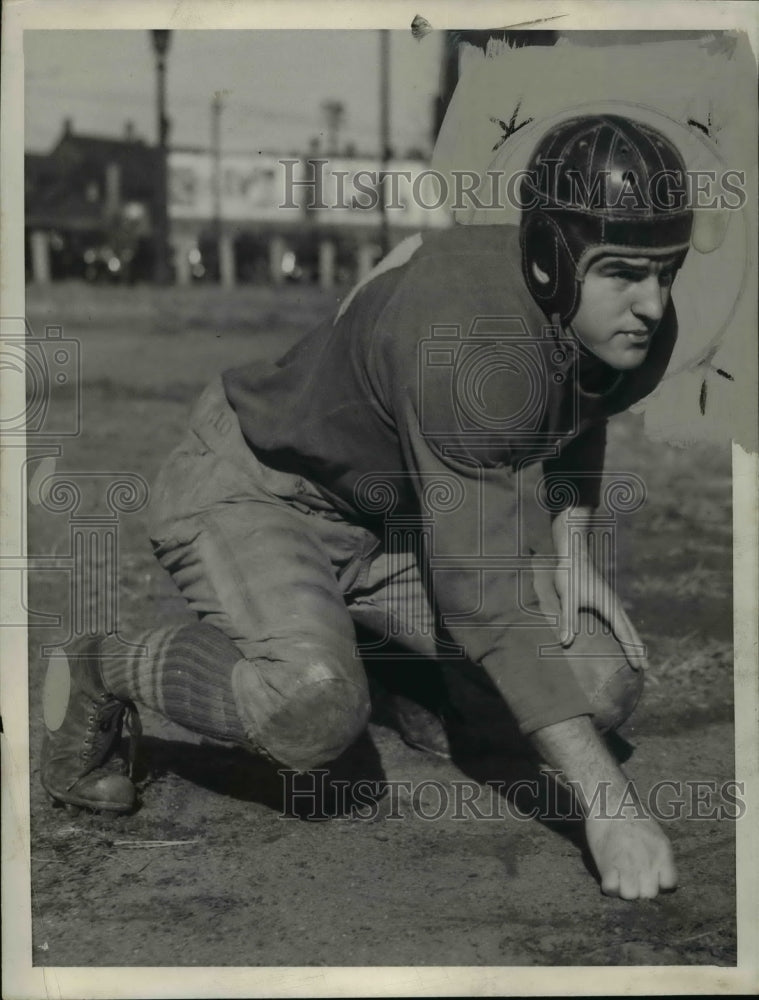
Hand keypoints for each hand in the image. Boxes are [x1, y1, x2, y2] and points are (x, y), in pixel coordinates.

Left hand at [552, 509, 645, 668]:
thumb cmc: (570, 575)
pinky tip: (623, 634)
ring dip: (633, 640)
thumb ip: (568, 620)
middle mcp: (614, 604)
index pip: (623, 633)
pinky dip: (626, 630)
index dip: (632, 651)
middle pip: (630, 631)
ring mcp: (611, 601)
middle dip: (638, 649)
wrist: (573, 554)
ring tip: (640, 654)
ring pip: (627, 624)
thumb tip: (566, 643)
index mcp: (608, 606)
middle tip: (647, 668)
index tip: (640, 666)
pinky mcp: (606, 598)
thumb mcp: (567, 598)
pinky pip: (620, 619)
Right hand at [585, 811, 677, 898]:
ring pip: (630, 895)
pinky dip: (610, 886)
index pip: (670, 885)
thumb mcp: (656, 834)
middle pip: (649, 894)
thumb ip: (660, 856)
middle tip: (633, 876)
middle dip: (641, 888)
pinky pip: (611, 889)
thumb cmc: (632, 814)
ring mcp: (627, 867)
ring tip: (620, 877)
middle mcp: (647, 864)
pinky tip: (609, 876)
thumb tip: (660, 874)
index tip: (651, 876)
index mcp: (662, 854)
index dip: (660, 883)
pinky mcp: (607, 866)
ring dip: (624, 888)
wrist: (610, 803)